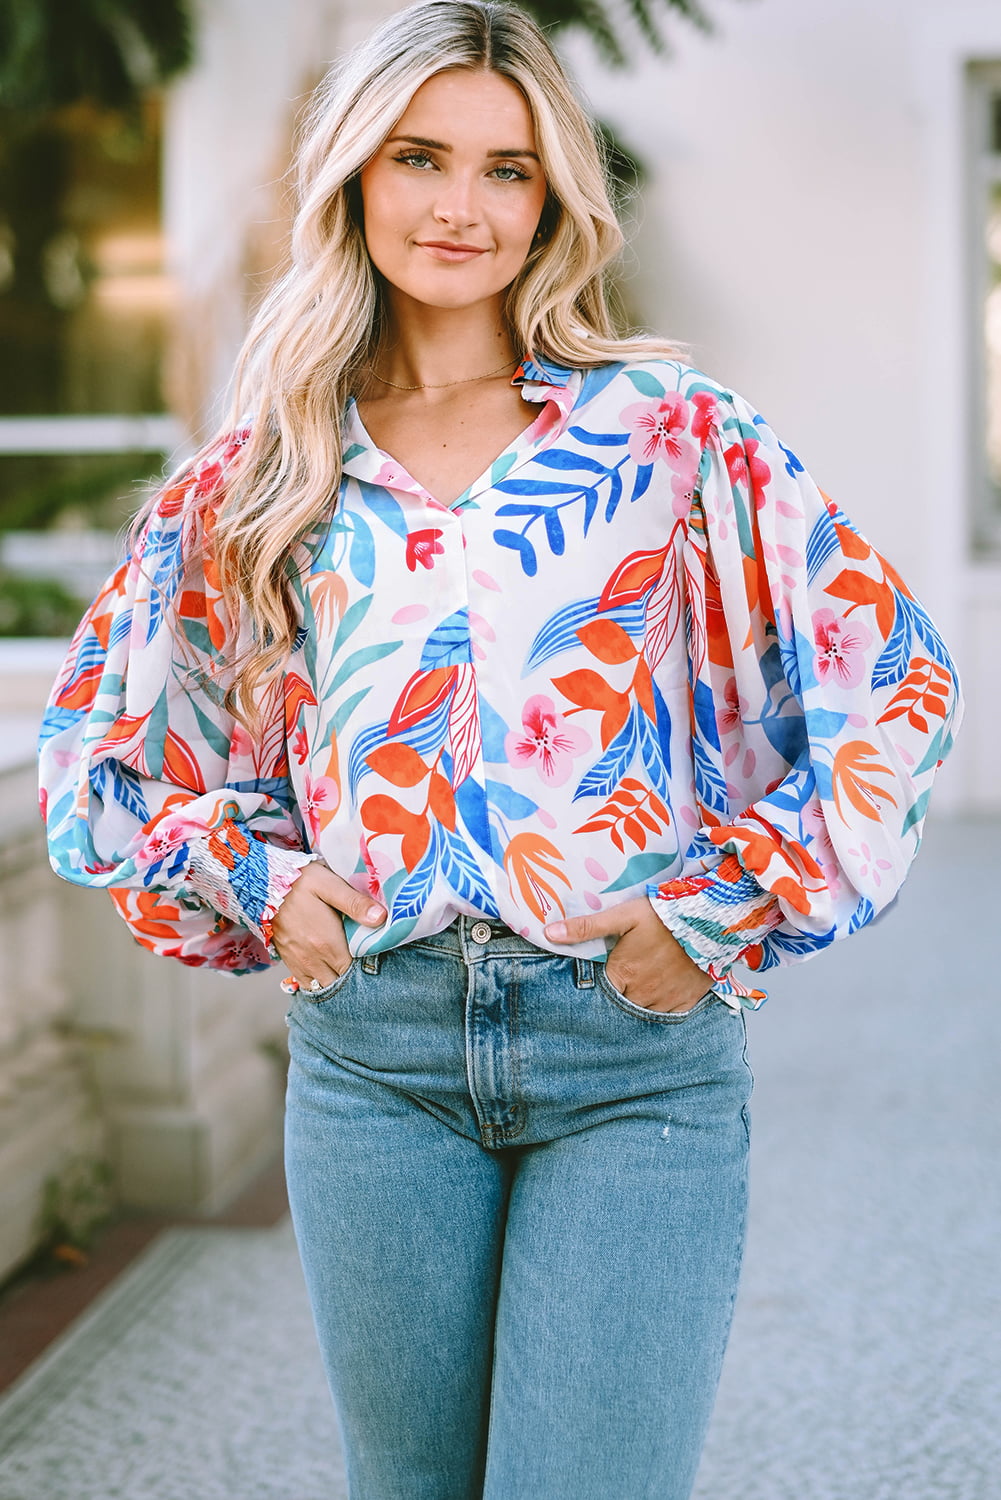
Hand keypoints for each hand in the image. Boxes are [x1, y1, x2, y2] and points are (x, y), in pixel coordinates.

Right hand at [270, 863, 385, 989]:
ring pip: (324, 987)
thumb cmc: (299, 882)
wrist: (261, 884)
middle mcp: (314, 960)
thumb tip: (381, 918)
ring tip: (351, 972)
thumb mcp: (329, 885)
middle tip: (368, 968)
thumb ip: (355, 903)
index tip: (378, 960)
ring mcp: (300, 963)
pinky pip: (307, 985)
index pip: (356, 971)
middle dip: (355, 979)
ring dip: (338, 983)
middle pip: (341, 982)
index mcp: (328, 944)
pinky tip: (330, 974)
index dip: (369, 969)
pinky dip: (320, 984)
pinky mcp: (289, 962)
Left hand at [545, 897, 710, 1013]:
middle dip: (619, 995)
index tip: (604, 974)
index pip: (600, 992)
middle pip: (621, 1004)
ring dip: (639, 1002)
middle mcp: (642, 994)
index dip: (599, 985)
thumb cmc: (663, 915)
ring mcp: (665, 1000)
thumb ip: (585, 927)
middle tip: (624, 979)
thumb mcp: (622, 916)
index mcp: (623, 974)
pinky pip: (668, 1016)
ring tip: (641, 985)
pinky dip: (662, 1008)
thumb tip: (549, 934)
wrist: (710, 921)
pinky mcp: (686, 1001)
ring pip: (643, 1012)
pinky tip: (660, 994)